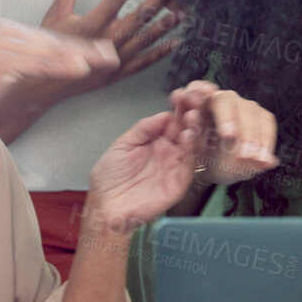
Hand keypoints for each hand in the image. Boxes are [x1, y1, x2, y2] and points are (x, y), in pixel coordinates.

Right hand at [0, 19, 117, 125]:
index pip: (49, 37)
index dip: (78, 44)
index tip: (103, 49)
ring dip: (79, 56)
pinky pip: (37, 63)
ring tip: (103, 61)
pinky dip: (61, 66)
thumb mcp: (2, 69)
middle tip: (112, 54)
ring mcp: (2, 45)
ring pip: (49, 50)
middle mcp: (6, 32)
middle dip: (85, 48)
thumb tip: (51, 62)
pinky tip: (79, 69)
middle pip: (54, 40)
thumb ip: (24, 61)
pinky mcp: (0, 61)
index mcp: (7, 31)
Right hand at [22, 0, 181, 107]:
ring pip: (146, 39)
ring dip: (165, 25)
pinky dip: (161, 53)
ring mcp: (115, 58)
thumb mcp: (56, 14)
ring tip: (181, 13)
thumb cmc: (52, 47)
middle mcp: (107, 40)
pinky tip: (176, 42)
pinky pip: (144, 62)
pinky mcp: (118, 73)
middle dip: (159, 0)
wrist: (47, 84)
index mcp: (92, 23)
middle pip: (139, 16)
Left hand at [85, 84, 276, 231]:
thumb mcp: (122, 146)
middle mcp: (169, 151)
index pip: (173, 120)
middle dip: (191, 114)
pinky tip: (189, 135)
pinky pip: (190, 162)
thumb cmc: (109, 179)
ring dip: (195, 128)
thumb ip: (143, 129)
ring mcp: (176, 165)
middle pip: (186, 129)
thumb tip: (164, 114)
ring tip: (192, 115)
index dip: (179, 107)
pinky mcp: (180, 181)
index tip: (183, 94)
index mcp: (155, 141)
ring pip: (192, 144)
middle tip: (194, 101)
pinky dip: (193, 148)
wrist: (106, 207)